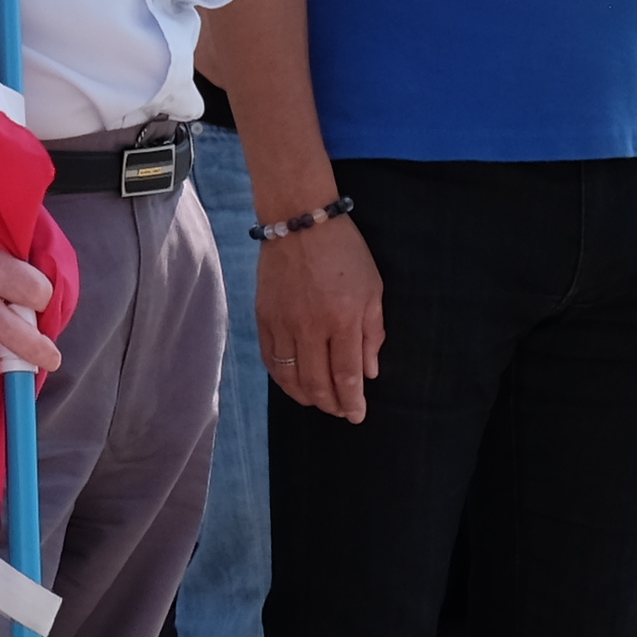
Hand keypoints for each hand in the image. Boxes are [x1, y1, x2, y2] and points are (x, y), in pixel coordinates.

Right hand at [255, 213, 385, 420]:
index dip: (353, 402)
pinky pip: (271, 359)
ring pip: (290, 377)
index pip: (347, 375)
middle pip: (318, 383)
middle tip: (340, 412)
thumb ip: (373, 332)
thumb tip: (370, 372)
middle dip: (331, 405)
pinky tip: (293, 383)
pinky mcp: (264, 317)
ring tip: (319, 401)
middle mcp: (311, 325)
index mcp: (344, 317)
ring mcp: (284, 322)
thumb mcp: (373, 288)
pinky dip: (282, 379)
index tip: (358, 416)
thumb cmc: (345, 251)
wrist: (300, 220)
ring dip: (306, 397)